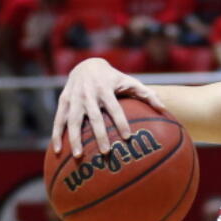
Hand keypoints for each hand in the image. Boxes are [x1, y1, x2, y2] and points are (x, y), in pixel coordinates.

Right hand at [51, 57, 169, 157]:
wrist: (86, 64)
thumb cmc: (113, 78)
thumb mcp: (129, 81)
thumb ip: (146, 94)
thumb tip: (164, 108)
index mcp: (105, 90)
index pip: (115, 108)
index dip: (121, 122)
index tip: (127, 138)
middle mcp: (89, 95)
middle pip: (94, 118)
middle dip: (100, 135)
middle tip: (106, 152)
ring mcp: (74, 98)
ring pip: (73, 120)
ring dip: (75, 138)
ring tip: (78, 156)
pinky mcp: (63, 101)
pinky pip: (58, 120)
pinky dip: (57, 135)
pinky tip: (56, 151)